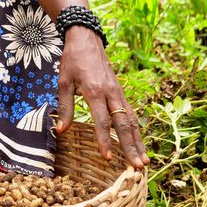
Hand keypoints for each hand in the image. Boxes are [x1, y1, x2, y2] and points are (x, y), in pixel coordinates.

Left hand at [57, 27, 149, 168]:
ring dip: (138, 142)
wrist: (86, 39)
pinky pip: (130, 113)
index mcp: (94, 91)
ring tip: (145, 161)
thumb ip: (65, 106)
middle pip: (123, 124)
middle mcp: (110, 93)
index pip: (102, 120)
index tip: (108, 158)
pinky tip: (138, 142)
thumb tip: (61, 130)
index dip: (104, 140)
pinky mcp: (121, 92)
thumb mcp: (63, 81)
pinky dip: (136, 130)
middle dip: (131, 147)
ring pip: (131, 120)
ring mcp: (118, 93)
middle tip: (138, 167)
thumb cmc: (72, 60)